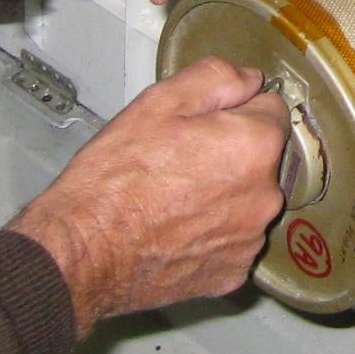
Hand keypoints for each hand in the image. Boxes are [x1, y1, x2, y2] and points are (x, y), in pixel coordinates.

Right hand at [8, 58, 287, 333]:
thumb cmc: (115, 179)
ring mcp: (250, 240)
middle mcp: (265, 196)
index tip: (201, 124)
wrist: (84, 252)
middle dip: (230, 154)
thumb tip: (250, 79)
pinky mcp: (232, 274)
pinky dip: (212, 235)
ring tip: (171, 199)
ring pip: (247, 202)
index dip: (233, 110)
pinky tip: (175, 231)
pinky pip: (233, 242)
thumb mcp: (159, 103)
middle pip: (261, 159)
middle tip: (178, 160)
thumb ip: (216, 79)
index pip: (270, 109)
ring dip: (223, 196)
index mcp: (254, 146)